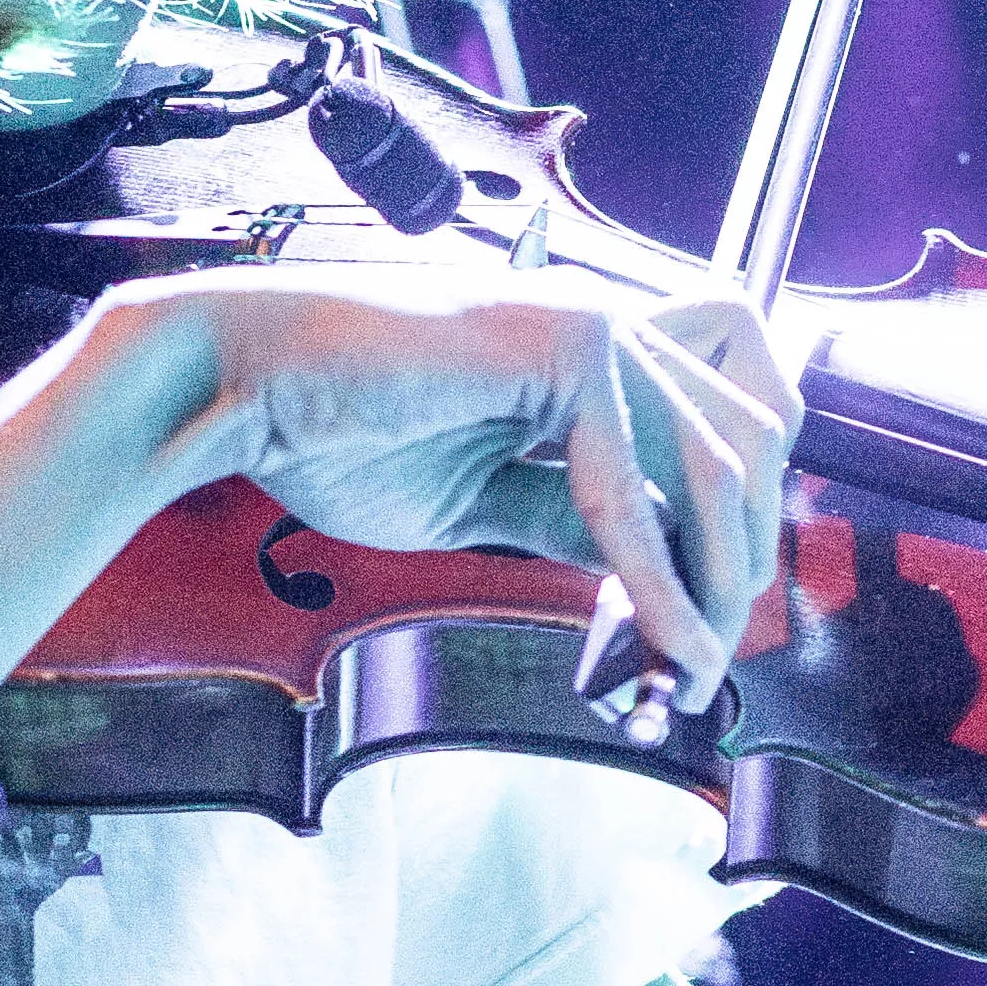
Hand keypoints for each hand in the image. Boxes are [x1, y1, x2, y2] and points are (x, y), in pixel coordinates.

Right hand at [179, 264, 796, 716]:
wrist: (238, 385)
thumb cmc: (331, 428)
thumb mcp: (481, 499)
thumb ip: (567, 521)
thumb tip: (650, 577)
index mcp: (592, 346)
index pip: (721, 432)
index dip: (735, 535)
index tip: (705, 631)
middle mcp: (609, 318)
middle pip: (748, 443)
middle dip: (742, 564)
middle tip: (705, 665)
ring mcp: (592, 319)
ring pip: (717, 462)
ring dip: (713, 582)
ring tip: (690, 668)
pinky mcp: (564, 342)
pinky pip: (632, 486)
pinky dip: (656, 581)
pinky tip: (661, 643)